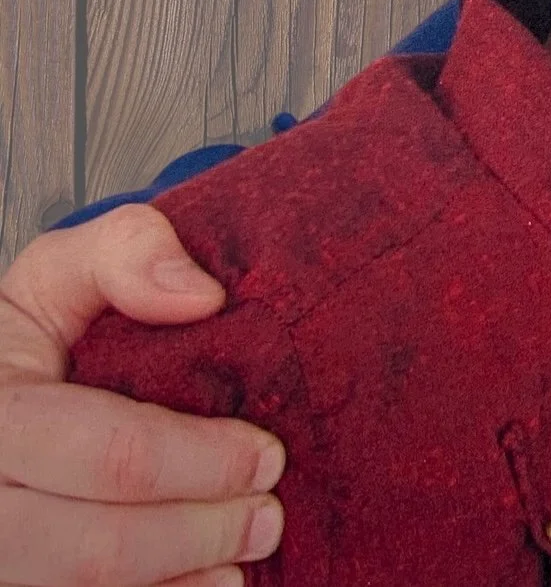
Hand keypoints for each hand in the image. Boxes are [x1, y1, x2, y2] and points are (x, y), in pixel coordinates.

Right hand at [0, 207, 284, 586]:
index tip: (269, 455)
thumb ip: (127, 253)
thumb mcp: (60, 273)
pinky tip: (203, 585)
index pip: (111, 455)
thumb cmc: (28, 342)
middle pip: (98, 547)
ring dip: (180, 580)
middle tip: (268, 516)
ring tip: (242, 555)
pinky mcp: (10, 583)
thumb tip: (202, 298)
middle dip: (202, 532)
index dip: (203, 461)